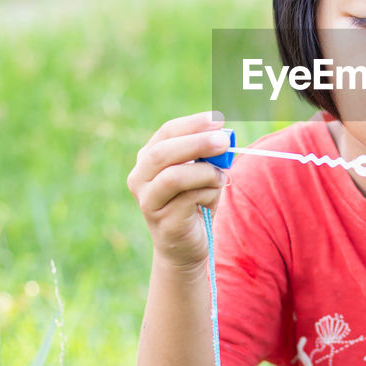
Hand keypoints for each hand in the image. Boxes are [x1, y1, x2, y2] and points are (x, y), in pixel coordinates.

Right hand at [126, 111, 230, 270]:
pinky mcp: (163, 222)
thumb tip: (225, 136)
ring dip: (205, 172)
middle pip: (163, 153)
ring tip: (219, 177)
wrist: (186, 247)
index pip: (167, 132)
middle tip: (225, 141)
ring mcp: (148, 202)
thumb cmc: (195, 203)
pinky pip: (189, 199)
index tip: (218, 119)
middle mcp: (140, 179)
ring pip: (174, 177)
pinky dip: (208, 193)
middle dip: (197, 143)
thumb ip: (209, 155)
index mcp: (148, 160)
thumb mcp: (202, 173)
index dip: (193, 124)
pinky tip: (211, 199)